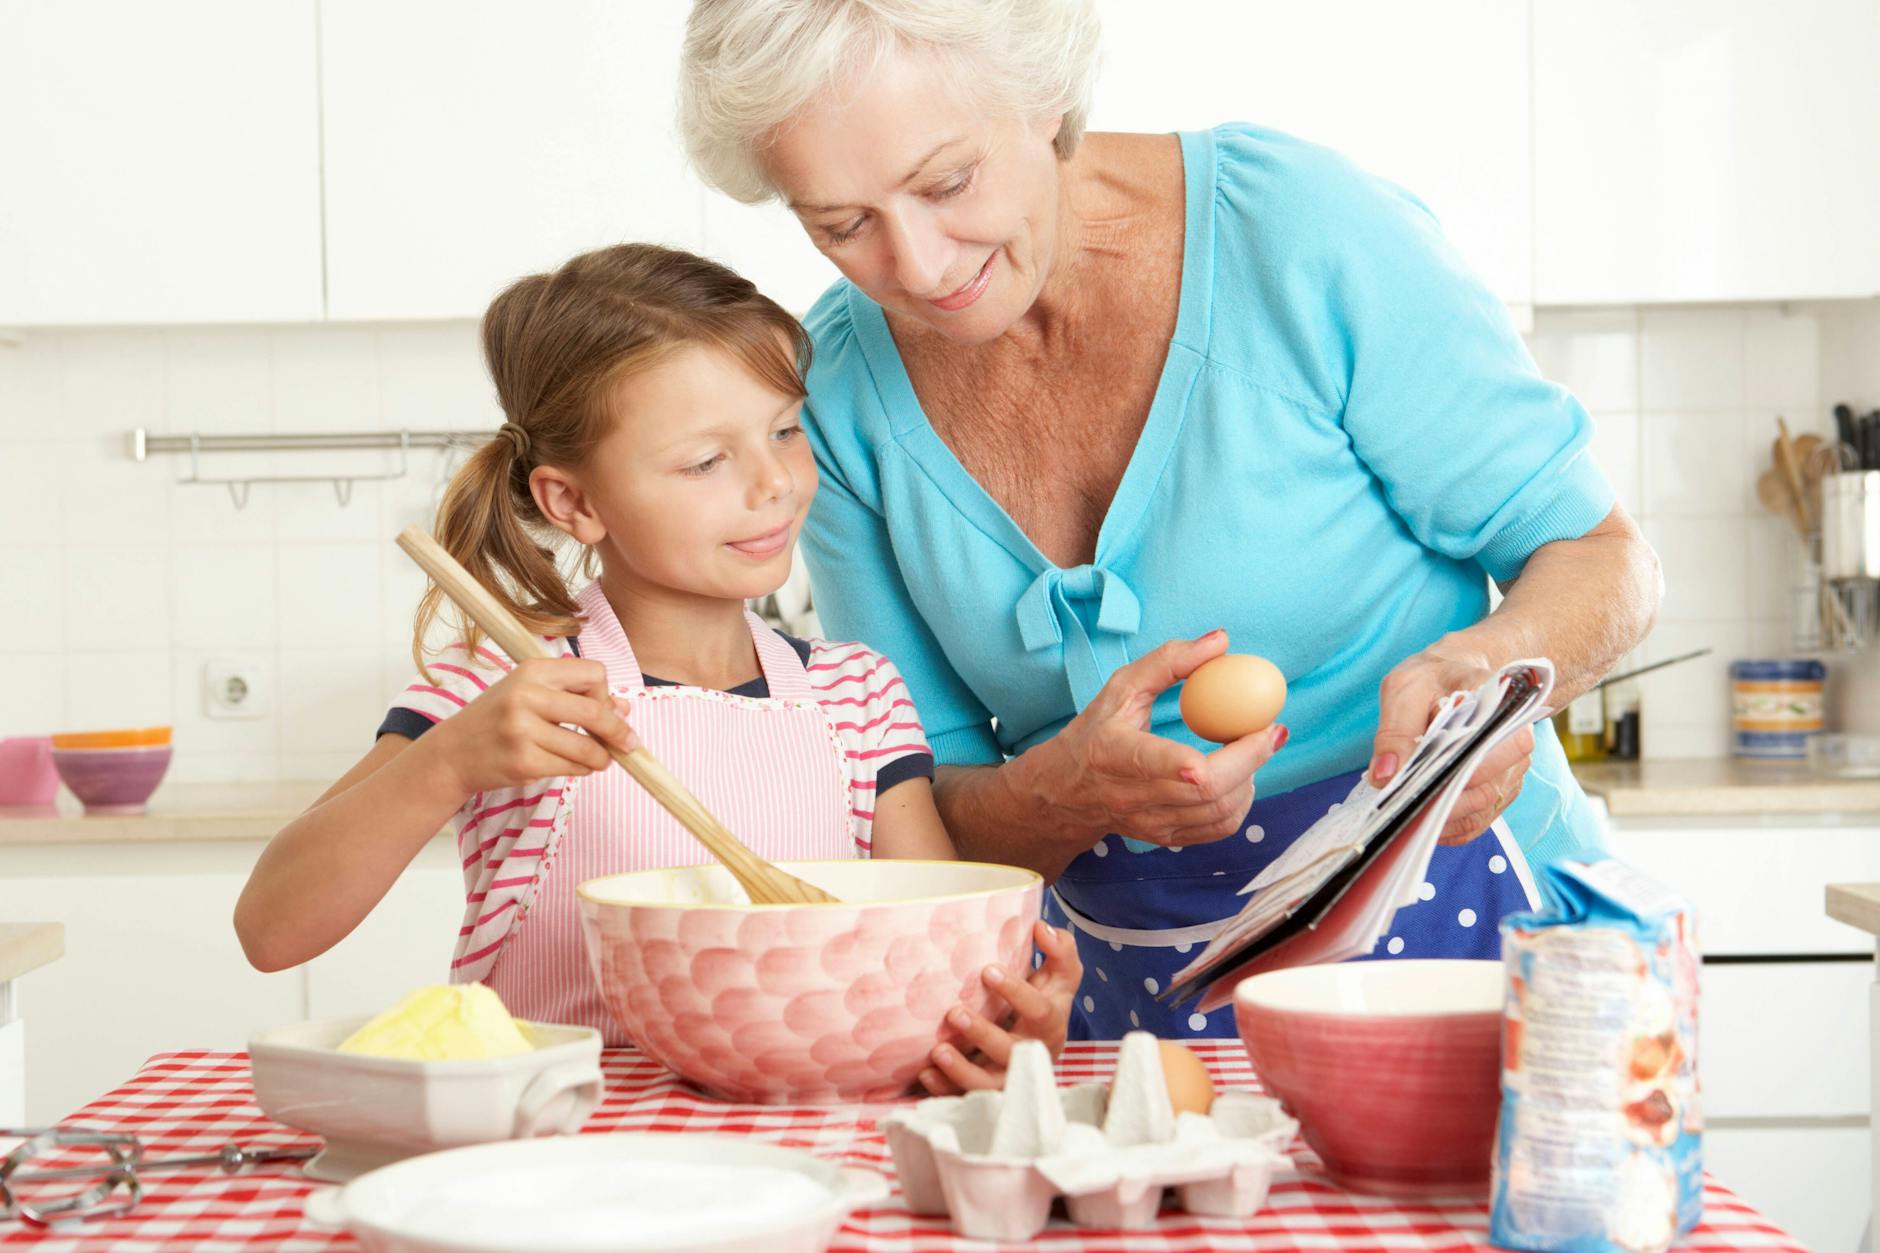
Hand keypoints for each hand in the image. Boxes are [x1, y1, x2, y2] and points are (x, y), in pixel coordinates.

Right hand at [420, 657, 638, 798]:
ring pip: (587, 747)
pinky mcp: (523, 761)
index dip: (604, 693)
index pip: (594, 673)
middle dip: (618, 731)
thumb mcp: (531, 695)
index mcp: (533, 670)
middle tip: (629, 743)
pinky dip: (581, 770)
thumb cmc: (498, 719)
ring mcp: (523, 730)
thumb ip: (576, 698)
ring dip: (602, 757)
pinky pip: (571, 767)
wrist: (453, 752)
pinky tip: (575, 766)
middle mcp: (526, 695)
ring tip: (600, 759)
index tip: (600, 707)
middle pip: (595, 711)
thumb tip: (624, 708)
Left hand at [918, 921, 1082, 1093]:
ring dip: (962, 1071)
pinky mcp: (987, 1095)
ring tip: (937, 1051)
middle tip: (953, 1012)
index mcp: (1050, 1025)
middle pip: (1012, 1053)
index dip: (1016, 992)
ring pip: (989, 1085)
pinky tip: (925, 1074)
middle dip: (982, 1035)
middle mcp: (1030, 1056)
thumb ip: (1059, 948)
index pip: (1040, 1011)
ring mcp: (1009, 1079)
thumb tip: (1041, 928)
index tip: (987, 970)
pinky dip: (945, 1091)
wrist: (1039, 1044)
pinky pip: (966, 1100)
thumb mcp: (1059, 975)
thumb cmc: (1044, 1001)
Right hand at [1028, 631, 1287, 850]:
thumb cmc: (1099, 729)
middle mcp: (1129, 794)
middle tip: (1271, 730)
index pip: (1147, 762)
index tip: (1206, 758)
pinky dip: (1242, 801)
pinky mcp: (1167, 839)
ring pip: (1218, 811)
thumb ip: (1169, 661)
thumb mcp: (1122, 687)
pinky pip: (1220, 827)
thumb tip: (1221, 641)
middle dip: (1249, 759)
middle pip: (1202, 790)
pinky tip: (1240, 776)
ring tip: (1252, 748)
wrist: (1068, 792)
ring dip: (1250, 777)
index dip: (1178, 763)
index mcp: (1111, 752)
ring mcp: (1150, 822)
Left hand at [1369, 642, 1533, 844]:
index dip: (1460, 763)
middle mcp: (1515, 740)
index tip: (1422, 776)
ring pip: (1481, 806)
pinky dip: (1449, 827)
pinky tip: (1422, 820)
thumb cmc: (1433, 680)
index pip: (1496, 740)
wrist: (1458, 679)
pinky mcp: (1499, 791)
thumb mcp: (1405, 689)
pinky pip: (1478, 821)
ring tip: (1406, 812)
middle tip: (1403, 801)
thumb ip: (1395, 730)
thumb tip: (1384, 776)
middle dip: (1442, 796)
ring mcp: (1511, 769)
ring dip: (1442, 815)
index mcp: (1498, 704)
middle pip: (1486, 783)